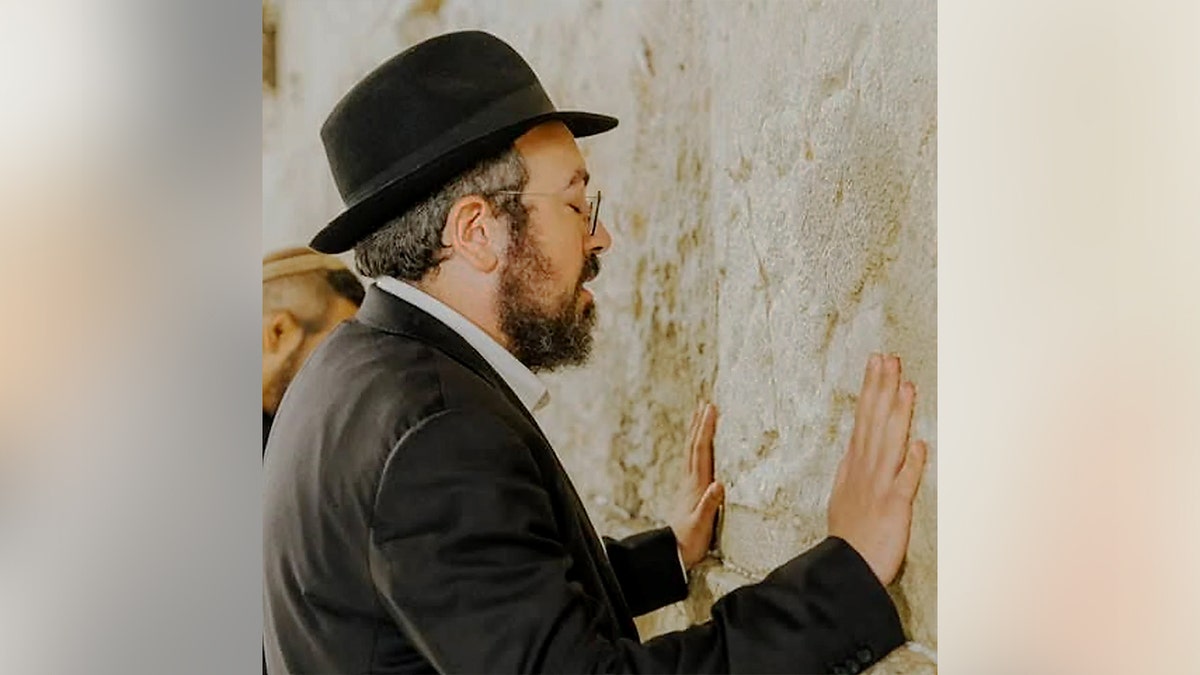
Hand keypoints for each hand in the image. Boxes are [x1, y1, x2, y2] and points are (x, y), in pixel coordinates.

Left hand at [668, 402, 725, 568]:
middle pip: (694, 446)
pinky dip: (695, 448)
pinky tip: (697, 446)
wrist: (674, 554)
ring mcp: (687, 485)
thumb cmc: (691, 541)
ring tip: (700, 416)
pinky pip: (691, 462)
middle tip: (706, 403)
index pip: (701, 451)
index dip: (706, 429)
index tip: (711, 409)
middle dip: (700, 424)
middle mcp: (690, 481)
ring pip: (691, 452)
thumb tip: (719, 483)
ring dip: (696, 432)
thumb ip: (710, 505)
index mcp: (696, 485)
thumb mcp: (702, 525)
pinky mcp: (688, 492)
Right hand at [827, 353, 927, 585]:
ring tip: (904, 384)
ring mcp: (878, 485)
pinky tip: (920, 442)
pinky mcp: (893, 505)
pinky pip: (904, 481)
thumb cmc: (850, 534)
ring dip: (897, 413)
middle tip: (888, 358)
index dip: (872, 389)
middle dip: (882, 388)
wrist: (846, 566)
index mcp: (854, 464)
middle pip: (874, 420)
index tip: (877, 364)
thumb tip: (864, 445)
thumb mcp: (845, 494)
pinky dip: (912, 463)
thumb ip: (857, 468)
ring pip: (889, 441)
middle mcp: (865, 468)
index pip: (864, 417)